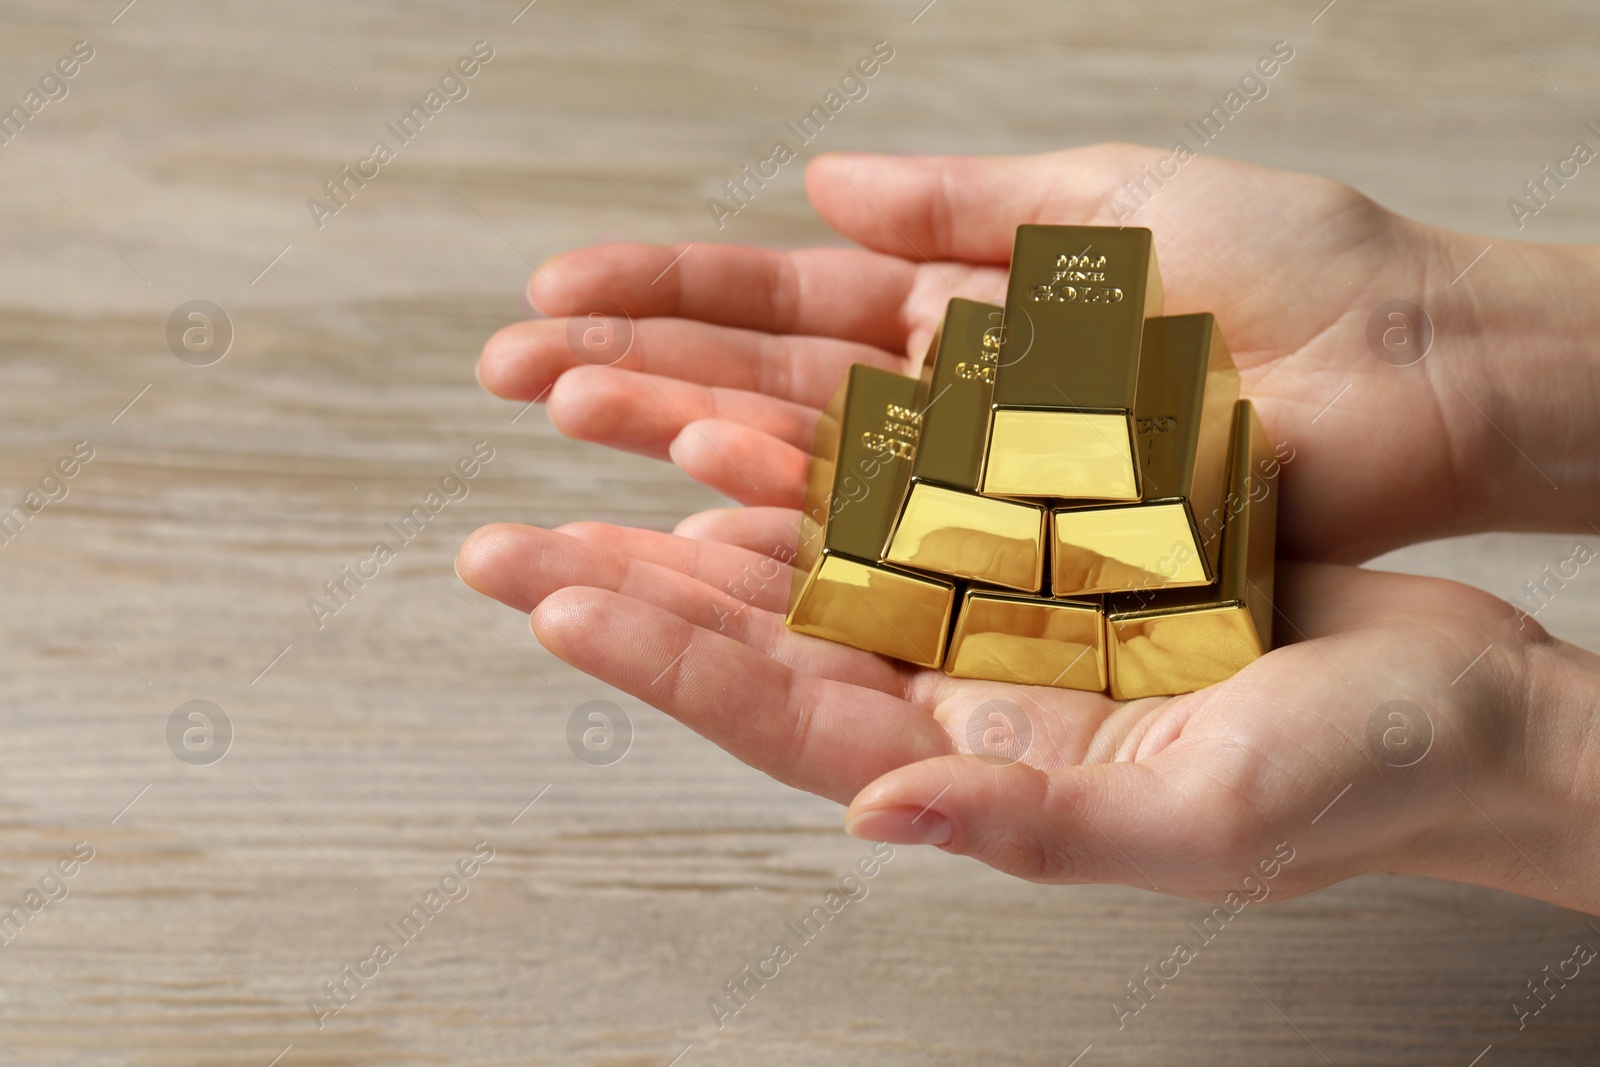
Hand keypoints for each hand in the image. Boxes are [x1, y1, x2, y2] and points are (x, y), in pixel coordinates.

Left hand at [456, 508, 1599, 913]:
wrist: (1457, 709)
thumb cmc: (1362, 784)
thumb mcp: (1210, 822)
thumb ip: (1034, 829)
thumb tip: (875, 820)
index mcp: (983, 773)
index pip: (785, 716)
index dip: (667, 663)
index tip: (555, 603)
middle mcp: (968, 698)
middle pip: (760, 636)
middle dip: (625, 591)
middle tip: (498, 547)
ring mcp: (1002, 623)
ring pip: (815, 559)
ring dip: (699, 513)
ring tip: (594, 465)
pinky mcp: (1052, 556)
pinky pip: (909, 504)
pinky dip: (828, 465)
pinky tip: (749, 436)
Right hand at [477, 145, 1599, 562]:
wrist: (1416, 375)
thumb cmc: (1293, 274)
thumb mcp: (1116, 201)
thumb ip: (966, 200)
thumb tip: (820, 173)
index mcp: (965, 316)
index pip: (783, 300)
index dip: (669, 295)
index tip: (558, 290)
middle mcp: (950, 415)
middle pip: (764, 393)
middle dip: (633, 382)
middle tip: (506, 375)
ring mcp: (979, 495)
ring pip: (801, 481)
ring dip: (680, 460)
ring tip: (565, 444)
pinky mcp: (1030, 568)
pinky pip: (886, 554)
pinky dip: (794, 537)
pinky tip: (695, 523)